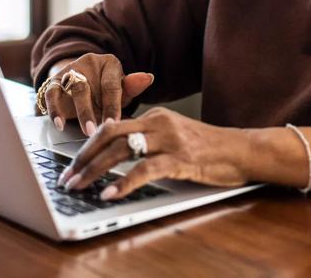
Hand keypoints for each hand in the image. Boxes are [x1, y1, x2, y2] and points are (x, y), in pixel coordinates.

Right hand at [42, 53, 153, 135]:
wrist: (83, 80)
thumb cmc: (107, 89)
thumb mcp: (121, 90)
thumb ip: (132, 87)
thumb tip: (148, 77)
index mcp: (109, 64)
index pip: (111, 85)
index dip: (112, 106)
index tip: (113, 125)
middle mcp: (88, 63)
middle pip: (88, 87)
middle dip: (91, 112)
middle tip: (95, 132)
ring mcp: (70, 71)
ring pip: (71, 89)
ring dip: (78, 112)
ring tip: (83, 131)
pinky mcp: (54, 80)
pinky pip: (51, 93)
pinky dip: (53, 109)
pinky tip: (59, 125)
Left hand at [59, 107, 251, 200]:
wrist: (243, 150)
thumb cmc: (210, 149)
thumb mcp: (175, 137)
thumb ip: (149, 141)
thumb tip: (117, 154)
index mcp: (155, 117)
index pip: (111, 127)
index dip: (88, 146)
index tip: (72, 165)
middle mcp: (159, 123)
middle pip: (109, 135)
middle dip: (83, 158)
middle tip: (67, 177)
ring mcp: (170, 140)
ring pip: (121, 151)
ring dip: (95, 171)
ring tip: (80, 186)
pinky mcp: (181, 158)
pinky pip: (145, 170)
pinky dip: (124, 182)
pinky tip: (111, 193)